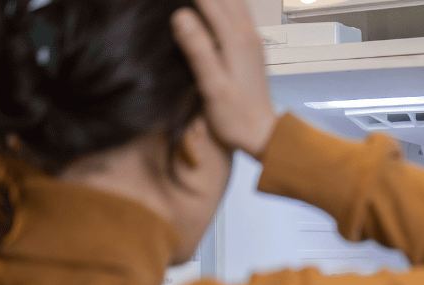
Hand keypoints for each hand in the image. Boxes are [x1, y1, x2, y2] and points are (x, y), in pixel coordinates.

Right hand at [171, 0, 278, 157]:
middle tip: (176, 0)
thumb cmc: (235, 116)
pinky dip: (224, 4)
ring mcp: (253, 39)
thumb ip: (197, 49)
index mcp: (235, 40)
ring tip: (194, 2)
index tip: (162, 0)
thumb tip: (180, 15)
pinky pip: (239, 13)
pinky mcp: (253, 47)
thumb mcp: (212, 85)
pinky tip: (212, 8)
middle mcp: (248, 34)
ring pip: (235, 2)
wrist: (262, 134)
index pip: (208, 0)